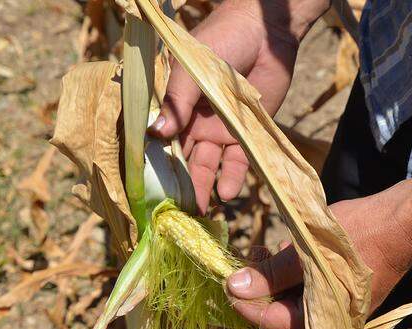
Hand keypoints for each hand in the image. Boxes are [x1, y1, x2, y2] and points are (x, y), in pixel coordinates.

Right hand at [149, 0, 327, 212]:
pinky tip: (227, 193)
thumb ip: (177, 101)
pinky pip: (237, 162)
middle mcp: (192, 122)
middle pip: (180, 159)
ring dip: (202, 187)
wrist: (266, 33)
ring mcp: (218, 130)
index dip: (151, 163)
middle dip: (176, 184)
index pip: (158, 139)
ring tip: (198, 211)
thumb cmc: (222, 40)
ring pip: (206, 165)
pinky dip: (232, 177)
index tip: (145, 189)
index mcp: (174, 106)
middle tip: (172, 211)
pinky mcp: (245, 135)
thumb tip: (156, 133)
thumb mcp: (192, 69)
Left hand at [226, 192, 411, 328]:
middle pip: (283, 311)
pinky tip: (278, 249)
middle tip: (238, 266)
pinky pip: (306, 283)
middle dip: (259, 288)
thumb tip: (236, 288)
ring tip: (258, 253)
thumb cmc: (360, 235)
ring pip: (293, 295)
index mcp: (326, 319)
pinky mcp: (338, 284)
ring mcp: (336, 300)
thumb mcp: (309, 252)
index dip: (247, 305)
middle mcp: (331, 317)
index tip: (225, 283)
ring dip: (272, 276)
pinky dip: (290, 269)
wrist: (405, 220)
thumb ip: (273, 273)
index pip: (275, 322)